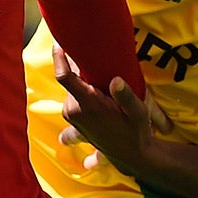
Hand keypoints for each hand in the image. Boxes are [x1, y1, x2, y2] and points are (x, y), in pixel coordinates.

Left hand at [54, 45, 162, 174]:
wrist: (131, 156)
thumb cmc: (136, 132)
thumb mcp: (138, 113)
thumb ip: (127, 97)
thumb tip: (116, 80)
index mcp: (87, 106)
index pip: (65, 77)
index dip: (59, 57)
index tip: (58, 41)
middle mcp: (74, 111)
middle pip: (70, 78)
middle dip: (79, 67)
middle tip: (95, 57)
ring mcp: (71, 117)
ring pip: (72, 88)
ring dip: (83, 81)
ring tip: (101, 80)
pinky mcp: (73, 121)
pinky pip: (71, 100)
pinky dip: (78, 91)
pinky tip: (91, 88)